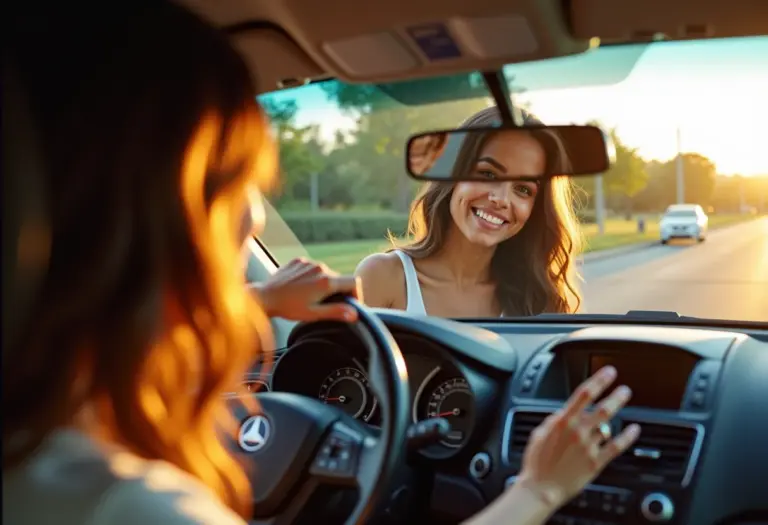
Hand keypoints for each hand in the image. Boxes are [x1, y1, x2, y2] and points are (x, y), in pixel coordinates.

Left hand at [252, 257, 361, 321]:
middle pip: (339, 278)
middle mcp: (320, 268)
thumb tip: (355, 314)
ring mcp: (309, 262)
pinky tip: (301, 288)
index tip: (350, 303)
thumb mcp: (313, 314)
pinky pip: (313, 268)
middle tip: (327, 305)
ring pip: (326, 273)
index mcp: (326, 281)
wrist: (265, 297)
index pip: (353, 282)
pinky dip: (312, 277)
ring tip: (311, 297)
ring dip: (324, 284)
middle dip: (338, 291)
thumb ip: (336, 312)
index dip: (356, 293)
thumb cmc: (288, 308)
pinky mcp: (299, 260)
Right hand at [515, 366, 639, 508]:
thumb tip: (563, 412)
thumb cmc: (537, 462)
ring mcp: (588, 447)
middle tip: (624, 389)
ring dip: (618, 412)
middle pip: (602, 409)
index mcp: (562, 422)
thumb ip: (554, 420)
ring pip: (608, 426)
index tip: (608, 372)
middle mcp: (578, 432)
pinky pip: (616, 447)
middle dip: (616, 396)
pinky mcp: (596, 463)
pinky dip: (627, 437)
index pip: (584, 395)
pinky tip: (633, 430)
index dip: (598, 381)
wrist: (541, 488)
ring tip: (624, 403)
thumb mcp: (539, 433)